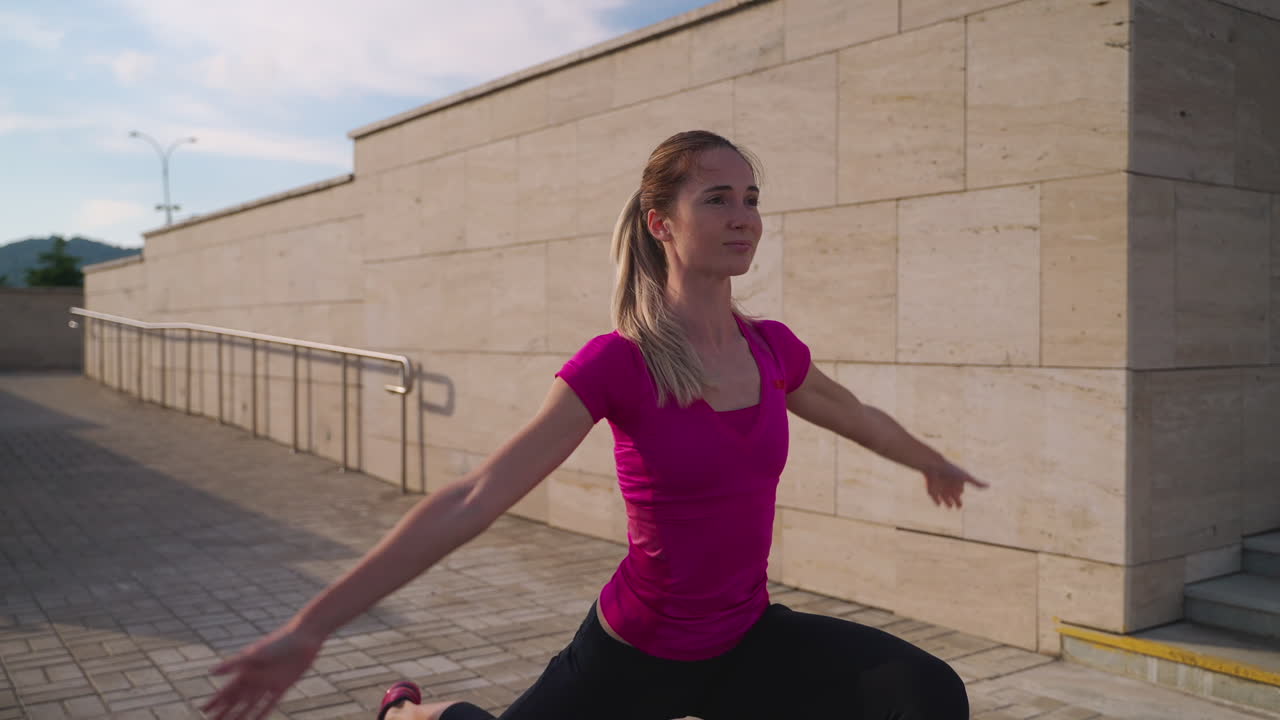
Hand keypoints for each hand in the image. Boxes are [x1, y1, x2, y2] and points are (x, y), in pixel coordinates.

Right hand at [202, 624, 323, 719]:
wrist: (304, 637)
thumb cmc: (278, 642)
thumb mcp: (255, 654)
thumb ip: (234, 664)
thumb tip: (211, 672)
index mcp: (246, 670)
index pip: (227, 690)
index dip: (216, 701)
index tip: (203, 710)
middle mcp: (255, 678)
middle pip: (237, 700)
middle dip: (224, 712)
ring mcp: (268, 683)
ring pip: (251, 704)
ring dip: (240, 715)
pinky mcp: (282, 686)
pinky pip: (270, 703)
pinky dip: (262, 714)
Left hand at [923, 461, 987, 508]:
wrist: (934, 465)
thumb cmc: (950, 470)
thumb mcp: (965, 476)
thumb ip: (976, 482)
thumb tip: (989, 485)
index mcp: (956, 482)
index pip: (960, 491)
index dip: (960, 495)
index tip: (960, 498)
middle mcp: (948, 486)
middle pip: (953, 497)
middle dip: (956, 502)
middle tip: (958, 506)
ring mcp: (939, 488)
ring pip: (944, 498)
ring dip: (947, 503)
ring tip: (950, 506)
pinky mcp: (931, 489)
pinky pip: (934, 497)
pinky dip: (936, 501)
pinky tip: (939, 504)